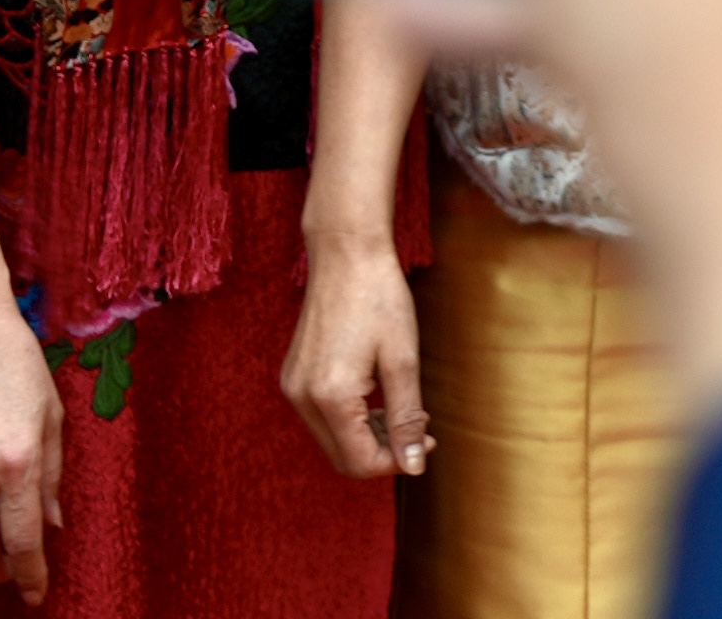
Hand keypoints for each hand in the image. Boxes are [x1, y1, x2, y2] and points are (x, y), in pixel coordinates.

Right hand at [280, 233, 431, 478]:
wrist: (346, 256)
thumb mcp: (403, 360)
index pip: (359, 462)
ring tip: (403, 410)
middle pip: (342, 457)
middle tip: (421, 429)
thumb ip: (406, 418)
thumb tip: (414, 466)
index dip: (397, 461)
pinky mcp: (293, 377)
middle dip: (383, 452)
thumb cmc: (380, 300)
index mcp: (329, 397)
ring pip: (332, 440)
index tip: (428, 442)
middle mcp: (302, 398)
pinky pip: (322, 417)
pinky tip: (377, 397)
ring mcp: (292, 387)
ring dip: (368, 437)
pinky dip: (351, 420)